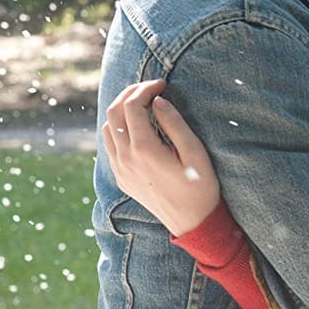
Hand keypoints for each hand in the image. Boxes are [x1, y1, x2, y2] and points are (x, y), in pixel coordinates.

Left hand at [102, 79, 221, 235]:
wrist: (192, 224)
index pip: (133, 106)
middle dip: (130, 93)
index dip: (146, 88)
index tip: (163, 84)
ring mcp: (120, 169)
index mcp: (145, 150)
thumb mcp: (195, 153)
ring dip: (122, 109)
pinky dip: (118, 127)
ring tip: (144, 103)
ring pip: (107, 127)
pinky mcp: (121, 177)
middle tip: (151, 87)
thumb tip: (158, 101)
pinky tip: (137, 125)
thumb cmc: (200, 188)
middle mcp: (126, 159)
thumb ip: (174, 124)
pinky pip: (109, 144)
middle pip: (114, 112)